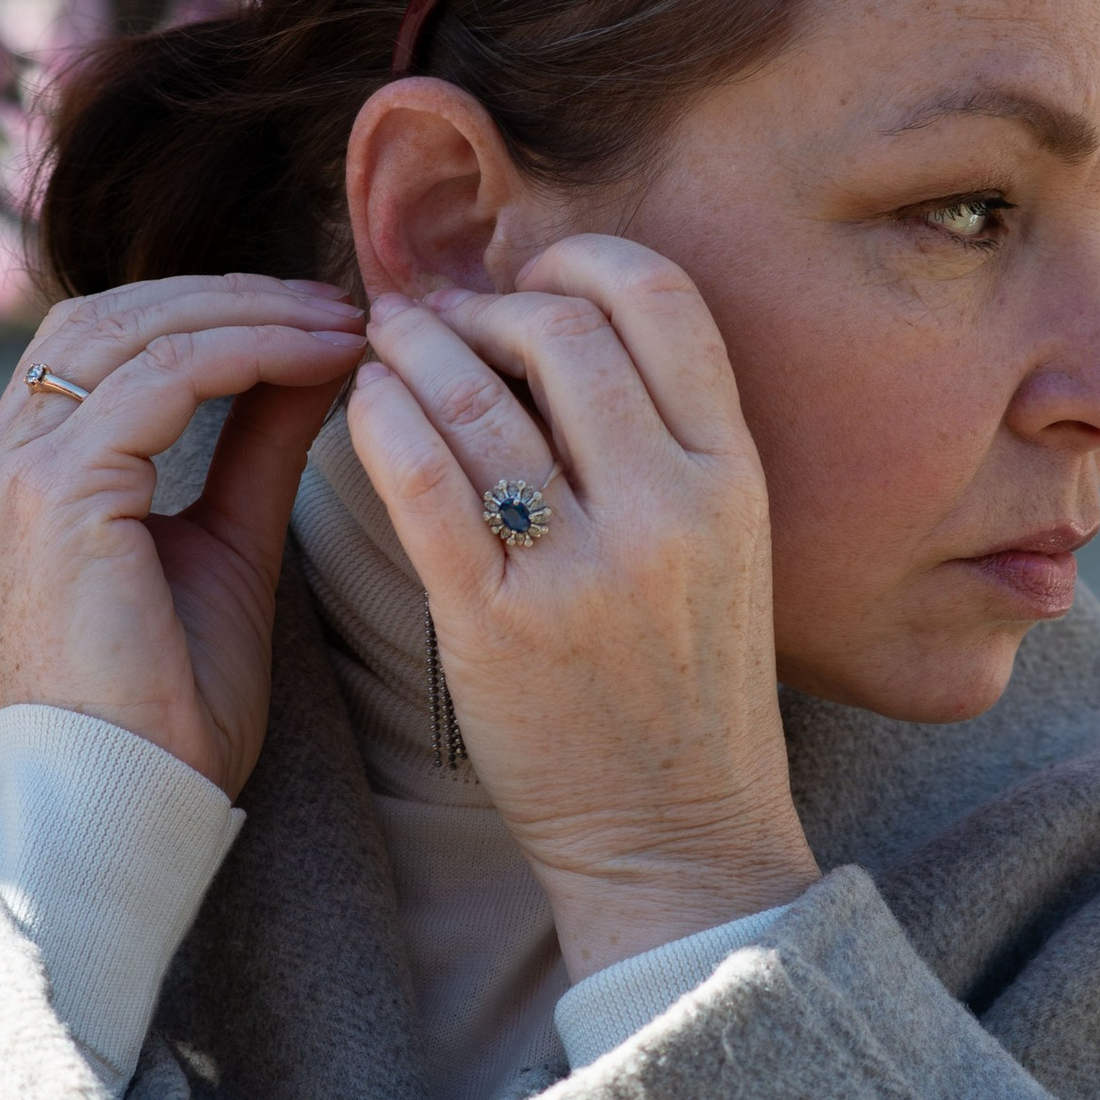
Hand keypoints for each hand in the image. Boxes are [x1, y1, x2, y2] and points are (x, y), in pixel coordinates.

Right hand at [0, 274, 364, 796]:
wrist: (132, 805)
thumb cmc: (172, 709)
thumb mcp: (226, 547)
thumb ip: (254, 445)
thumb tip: (316, 356)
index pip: (92, 351)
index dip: (202, 317)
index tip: (311, 320)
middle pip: (102, 320)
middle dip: (228, 299)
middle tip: (335, 304)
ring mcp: (1, 477)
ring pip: (132, 332)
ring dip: (249, 315)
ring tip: (342, 324)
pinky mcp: (49, 493)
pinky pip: (162, 377)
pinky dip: (249, 352)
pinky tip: (320, 359)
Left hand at [347, 238, 818, 979]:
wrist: (676, 839)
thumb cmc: (685, 687)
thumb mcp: (724, 547)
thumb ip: (663, 442)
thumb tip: (557, 326)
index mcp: (734, 476)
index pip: (662, 300)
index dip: (580, 260)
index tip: (529, 277)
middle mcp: (669, 508)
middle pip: (560, 330)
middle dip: (482, 303)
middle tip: (436, 314)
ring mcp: (584, 566)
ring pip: (478, 396)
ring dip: (415, 349)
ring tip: (386, 343)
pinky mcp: (496, 622)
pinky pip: (422, 480)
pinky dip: (381, 419)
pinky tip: (365, 405)